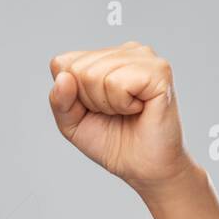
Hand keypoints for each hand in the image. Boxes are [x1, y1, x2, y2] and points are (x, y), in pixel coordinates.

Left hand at [47, 41, 195, 194]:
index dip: (71, 96)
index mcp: (104, 57)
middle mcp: (125, 51)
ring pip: (95, 74)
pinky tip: (138, 109)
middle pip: (77, 68)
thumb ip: (59, 100)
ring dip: (106, 104)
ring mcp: (144, 57)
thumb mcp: (72, 123)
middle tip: (114, 113)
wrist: (144, 168)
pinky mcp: (159, 71)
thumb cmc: (112, 142)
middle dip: (89, 101)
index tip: (94, 110)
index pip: (62, 63)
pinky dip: (121, 104)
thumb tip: (63, 77)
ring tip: (127, 111)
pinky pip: (117, 82)